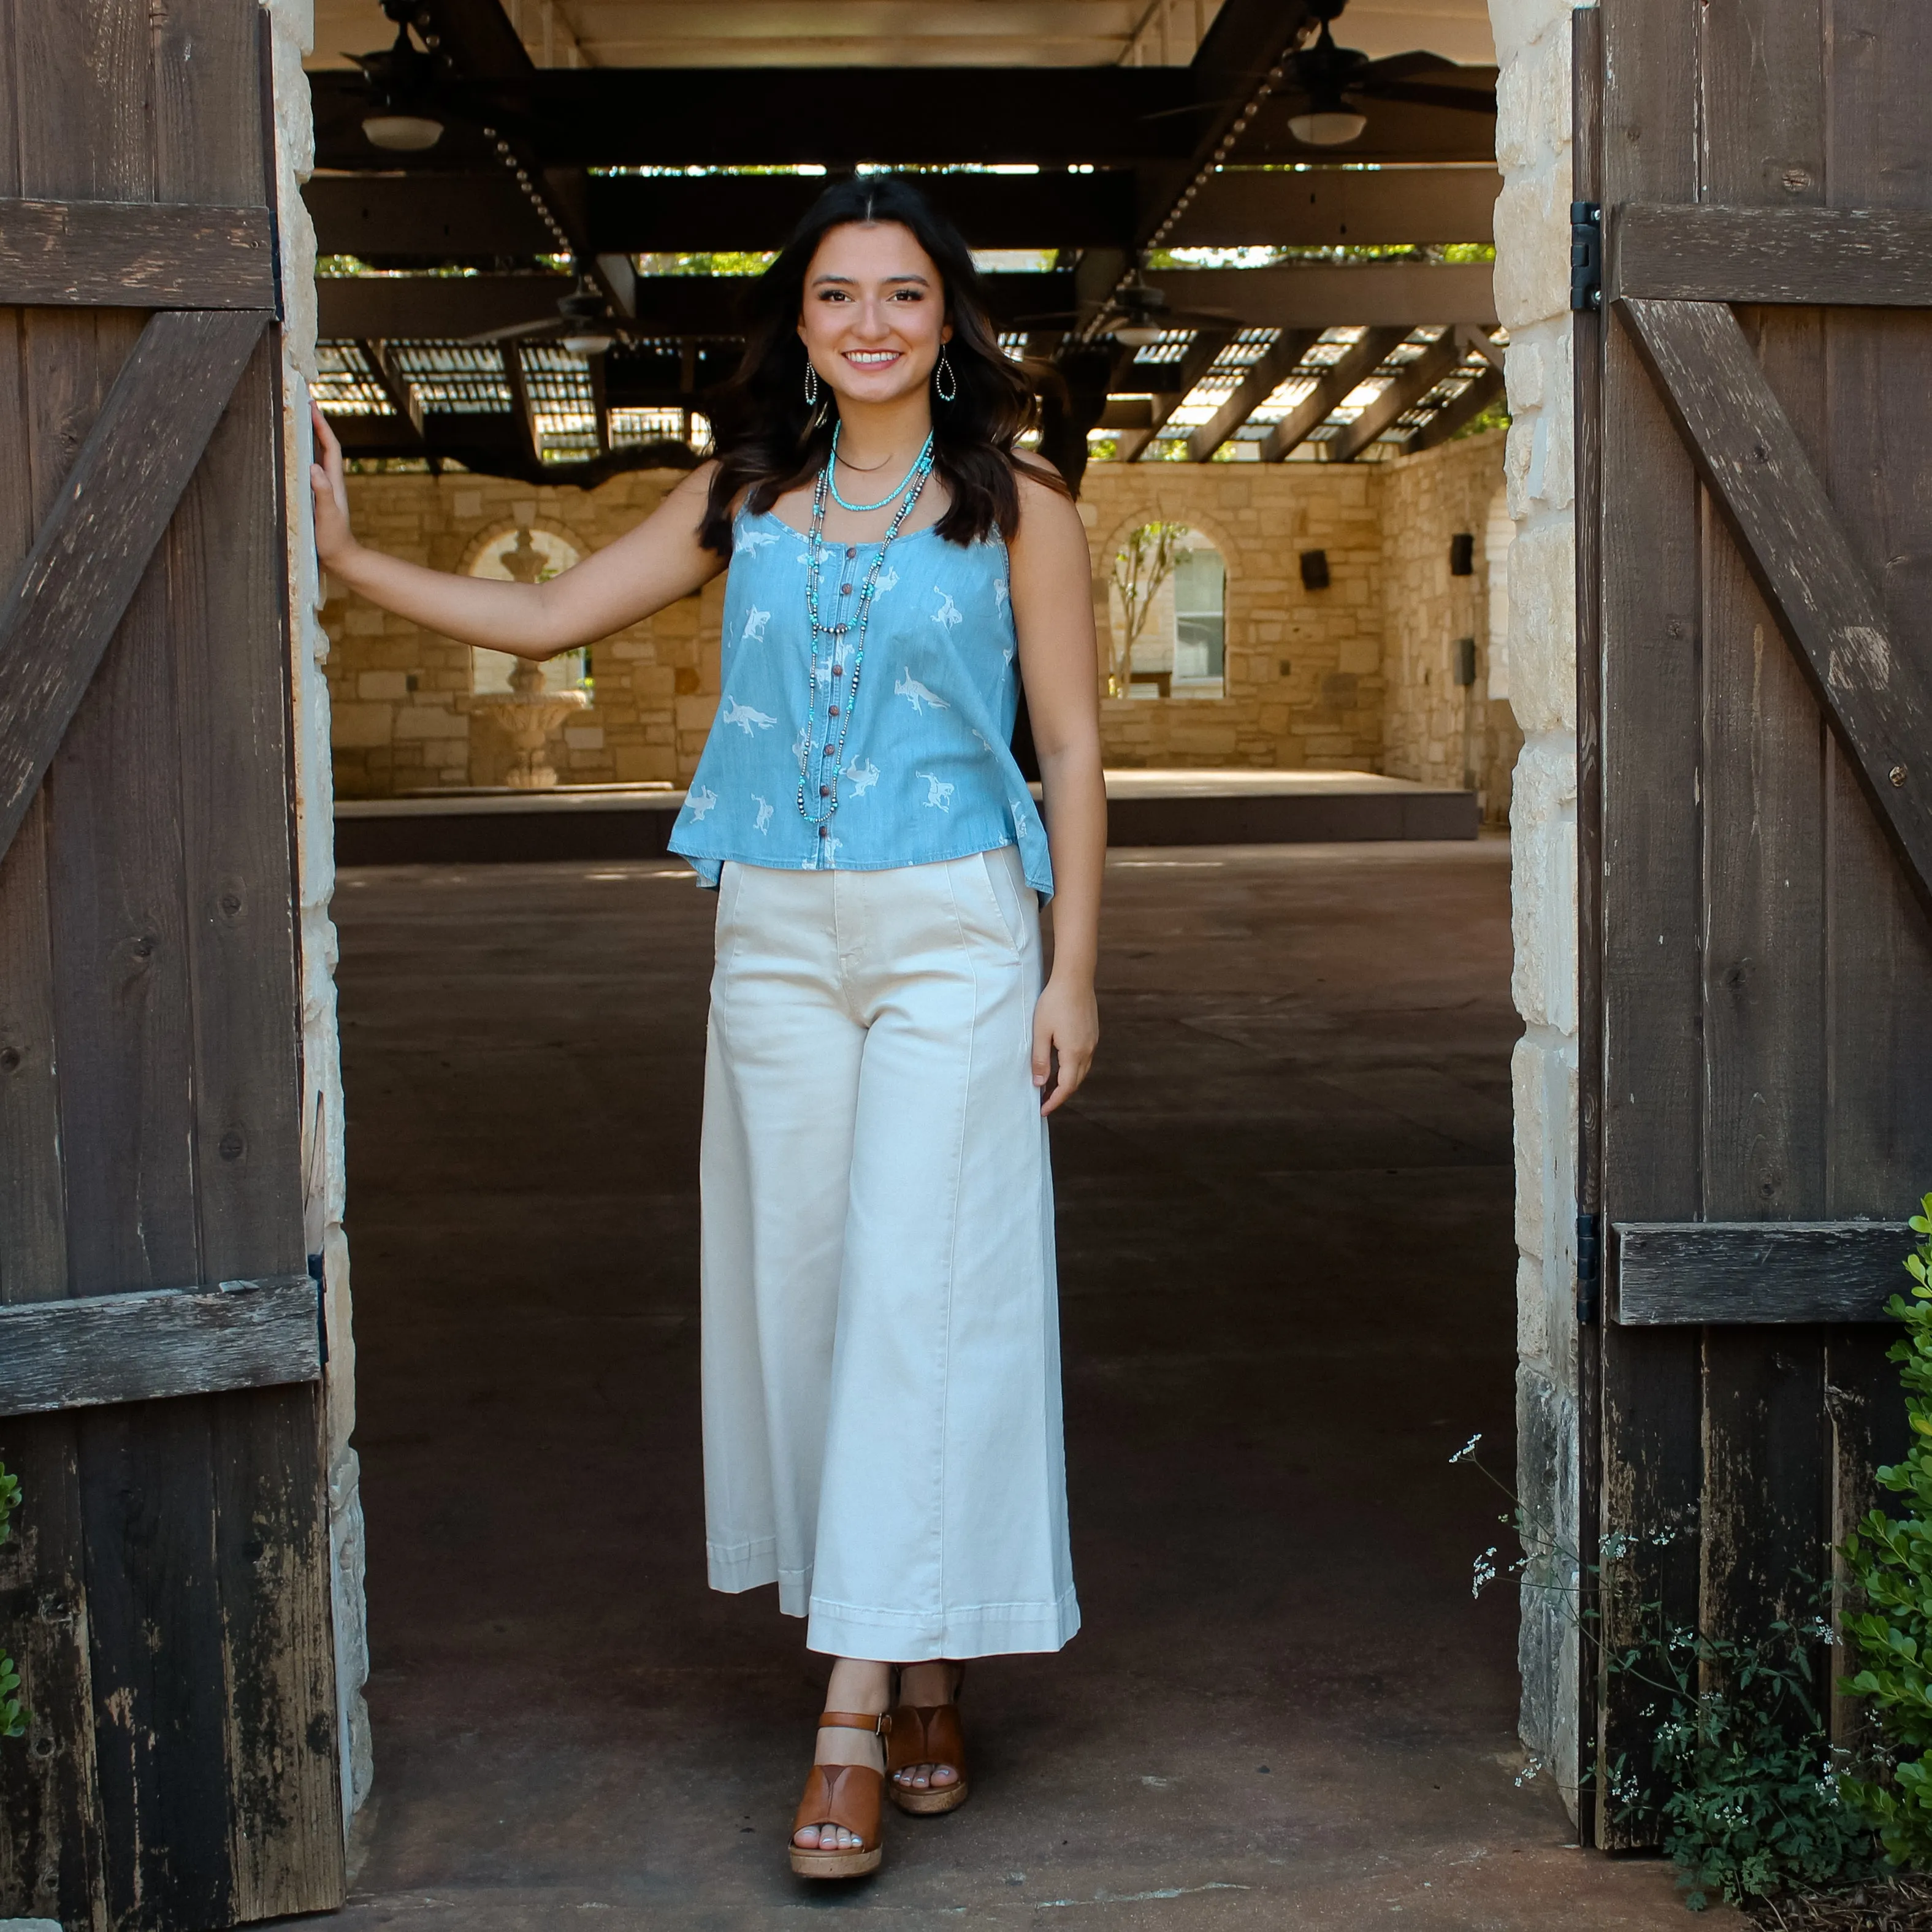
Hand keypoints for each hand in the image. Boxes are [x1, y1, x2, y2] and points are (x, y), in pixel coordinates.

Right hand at [308, 401, 356, 567]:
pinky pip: (307, 468)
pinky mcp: (315, 496)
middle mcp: (329, 481)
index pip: (329, 446)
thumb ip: (323, 494)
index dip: (321, 425)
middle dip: (314, 423)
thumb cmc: (333, 541)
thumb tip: (314, 468)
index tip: (311, 404)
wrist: (341, 559)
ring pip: (316, 455)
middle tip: (302, 402)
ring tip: (295, 418)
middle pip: (323, 445)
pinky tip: (290, 452)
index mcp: (333, 482)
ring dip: (307, 436)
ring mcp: (323, 488)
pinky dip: (301, 454)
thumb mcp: (327, 517)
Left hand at [1031, 972, 1096, 1115]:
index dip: (1054, 1101)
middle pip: (1076, 1082)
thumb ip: (1040, 1059)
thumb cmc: (1054, 1002)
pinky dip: (1073, 1069)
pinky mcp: (1092, 1034)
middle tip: (1044, 1102)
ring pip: (1081, 1071)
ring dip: (1067, 1082)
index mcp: (1074, 1053)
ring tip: (1050, 1087)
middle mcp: (1087, 1050)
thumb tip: (1039, 1083)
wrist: (1075, 978)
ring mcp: (1092, 1042)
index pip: (1066, 1087)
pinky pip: (1084, 1059)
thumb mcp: (1041, 1031)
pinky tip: (1061, 1066)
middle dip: (1060, 1095)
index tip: (1043, 1111)